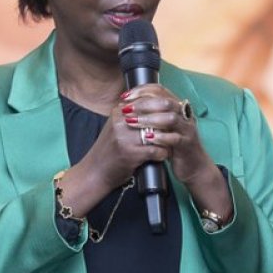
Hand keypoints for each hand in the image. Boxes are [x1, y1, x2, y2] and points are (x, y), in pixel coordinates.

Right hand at [60, 91, 177, 216]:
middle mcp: (121, 122)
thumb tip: (153, 103)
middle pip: (154, 114)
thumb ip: (130, 114)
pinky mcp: (131, 154)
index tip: (172, 111)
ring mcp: (125, 138)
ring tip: (173, 141)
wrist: (95, 172)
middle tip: (177, 126)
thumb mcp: (115, 126)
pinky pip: (156, 150)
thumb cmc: (109, 150)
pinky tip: (164, 155)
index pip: (146, 100)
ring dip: (168, 138)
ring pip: (158, 132)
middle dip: (167, 120)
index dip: (162, 105)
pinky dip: (163, 153)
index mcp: (118, 111)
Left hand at [117, 84, 213, 183]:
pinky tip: (148, 138)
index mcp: (177, 107)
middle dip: (143, 104)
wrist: (194, 165)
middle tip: (126, 109)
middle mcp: (184, 115)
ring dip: (149, 119)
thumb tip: (126, 105)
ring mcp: (187, 130)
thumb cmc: (174, 144)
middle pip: (165, 102)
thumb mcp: (163, 126)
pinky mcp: (187, 145)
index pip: (160, 90)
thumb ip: (151, 114)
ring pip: (170, 118)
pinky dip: (161, 137)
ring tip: (132, 122)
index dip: (141, 90)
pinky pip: (175, 139)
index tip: (125, 96)